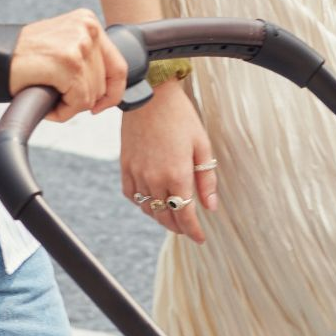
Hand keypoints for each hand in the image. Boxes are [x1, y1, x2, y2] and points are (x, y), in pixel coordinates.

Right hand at [6, 10, 125, 121]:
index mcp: (89, 22)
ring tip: (47, 93)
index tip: (99, 105)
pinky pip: (77, 103)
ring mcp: (79, 45)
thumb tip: (111, 90)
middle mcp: (87, 29)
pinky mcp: (67, 63)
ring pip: (91, 96)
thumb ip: (88, 59)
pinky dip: (62, 111)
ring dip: (69, 105)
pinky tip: (45, 99)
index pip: (119, 66)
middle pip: (105, 85)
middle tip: (57, 95)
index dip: (112, 92)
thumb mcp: (63, 46)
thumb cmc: (23, 57)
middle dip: (83, 99)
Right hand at [119, 81, 216, 243]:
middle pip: (166, 215)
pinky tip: (152, 202)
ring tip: (172, 217)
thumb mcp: (202, 146)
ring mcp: (137, 174)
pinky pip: (132, 195)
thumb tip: (211, 206)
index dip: (194, 231)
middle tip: (188, 230)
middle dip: (179, 227)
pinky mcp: (125, 167)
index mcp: (177, 175)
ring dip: (161, 217)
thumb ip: (206, 179)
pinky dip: (143, 203)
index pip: (186, 214)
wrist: (149, 96)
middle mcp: (154, 178)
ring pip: (148, 209)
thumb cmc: (180, 117)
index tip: (200, 239)